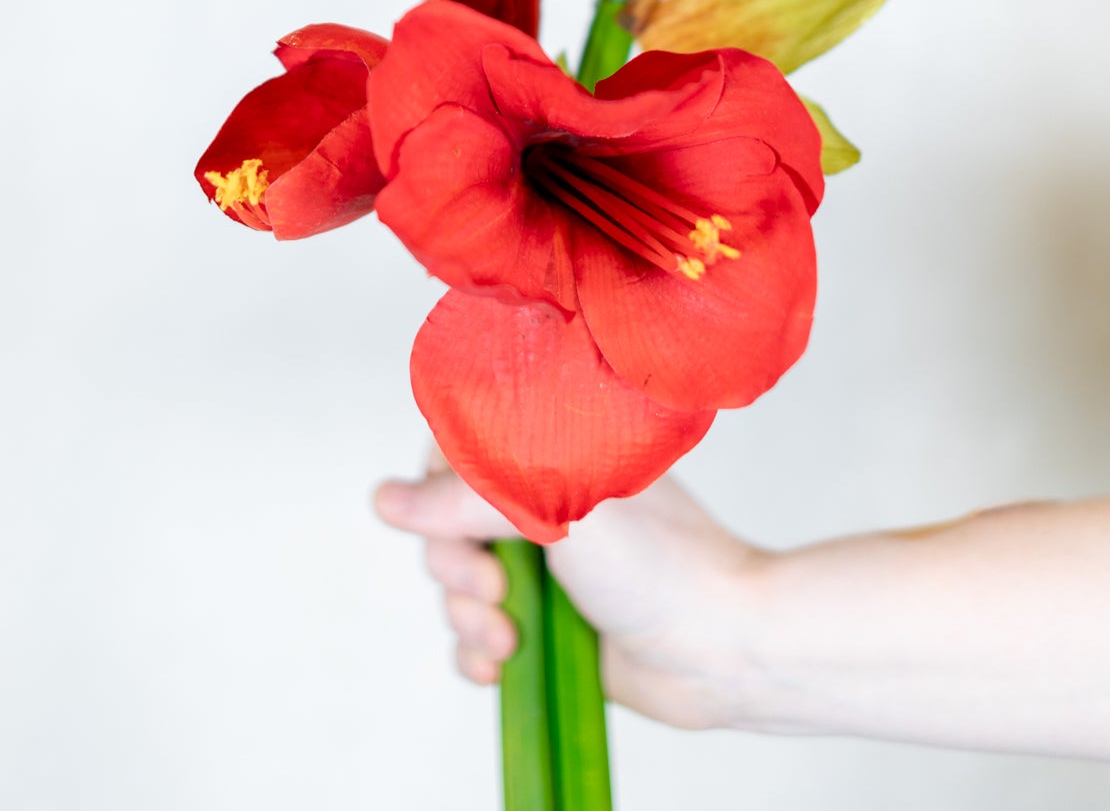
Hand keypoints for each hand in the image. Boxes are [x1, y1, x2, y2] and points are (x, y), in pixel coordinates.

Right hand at [374, 456, 764, 728]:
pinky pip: (477, 635)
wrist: (722, 648)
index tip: (458, 517)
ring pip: (457, 584)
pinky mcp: (545, 621)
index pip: (456, 445)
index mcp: (549, 448)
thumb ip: (466, 499)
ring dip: (467, 616)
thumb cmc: (661, 563)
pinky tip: (500, 665)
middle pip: (444, 523)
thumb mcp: (556, 509)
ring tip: (508, 635)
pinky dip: (477, 652)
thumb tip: (386, 501)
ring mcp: (542, 564)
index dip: (439, 486)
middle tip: (495, 586)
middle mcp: (541, 500)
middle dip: (453, 564)